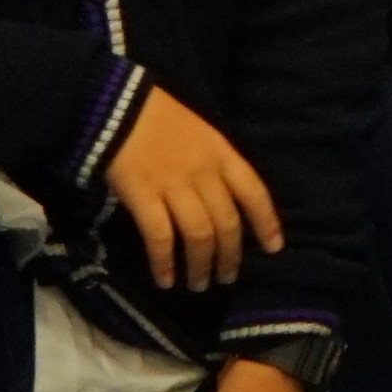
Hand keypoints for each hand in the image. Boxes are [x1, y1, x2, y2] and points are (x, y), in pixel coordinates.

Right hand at [99, 87, 284, 293]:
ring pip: (199, 234)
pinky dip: (164, 262)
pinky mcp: (142, 195)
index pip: (254, 192)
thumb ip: (216, 163)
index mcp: (223, 154)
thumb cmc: (161, 119)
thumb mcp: (202, 133)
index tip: (275, 248)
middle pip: (227, 222)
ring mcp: (173, 184)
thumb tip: (226, 200)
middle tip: (226, 278)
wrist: (117, 106)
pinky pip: (160, 236)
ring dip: (201, 265)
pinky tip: (165, 280)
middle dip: (230, 256)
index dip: (267, 222)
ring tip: (199, 285)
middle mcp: (204, 172)